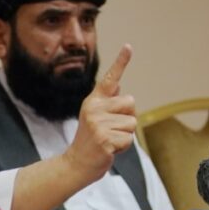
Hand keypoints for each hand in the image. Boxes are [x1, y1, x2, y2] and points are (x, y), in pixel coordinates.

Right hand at [64, 44, 136, 183]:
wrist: (76, 163)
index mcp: (93, 101)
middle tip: (110, 130)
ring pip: (132, 123)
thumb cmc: (91, 140)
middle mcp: (94, 108)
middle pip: (131, 103)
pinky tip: (109, 149)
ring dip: (125, 135)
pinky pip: (128, 139)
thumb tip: (118, 83)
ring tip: (109, 140)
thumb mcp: (95, 117)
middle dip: (127, 118)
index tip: (129, 46)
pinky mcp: (104, 139)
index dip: (121, 61)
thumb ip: (107, 101)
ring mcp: (98, 123)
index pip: (110, 78)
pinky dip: (123, 147)